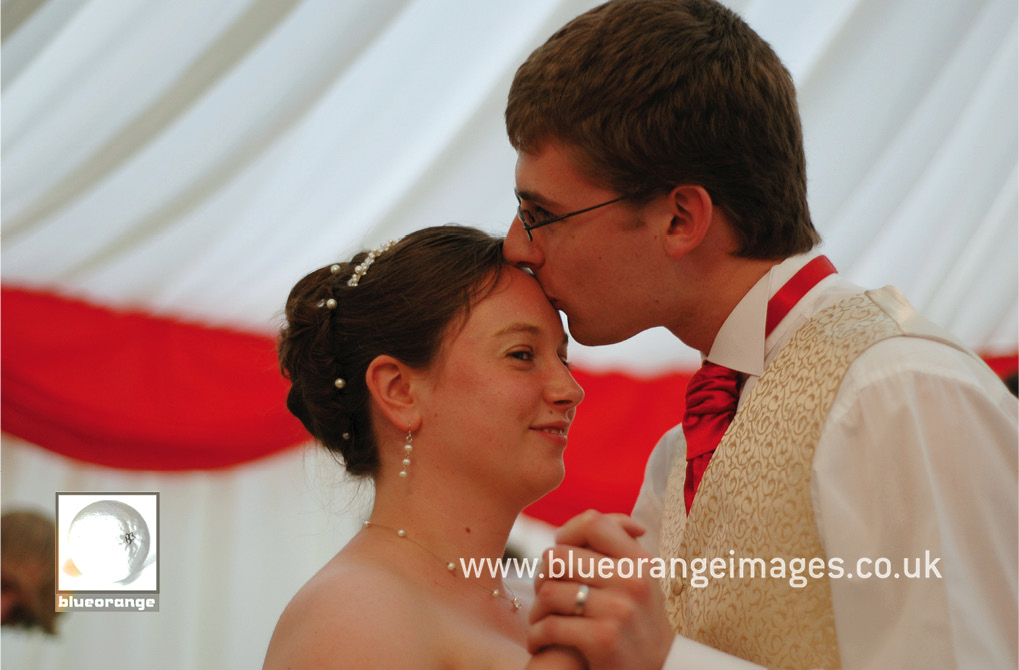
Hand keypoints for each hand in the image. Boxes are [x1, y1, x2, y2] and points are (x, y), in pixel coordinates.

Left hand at [527, 511, 673, 669]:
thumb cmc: (638, 622)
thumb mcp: (640, 580)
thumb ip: (616, 547)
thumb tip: (590, 517)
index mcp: (640, 561)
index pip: (593, 523)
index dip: (566, 534)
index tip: (563, 556)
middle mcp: (632, 581)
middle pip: (558, 557)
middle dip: (543, 577)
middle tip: (545, 596)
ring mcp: (619, 609)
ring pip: (548, 592)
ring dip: (536, 611)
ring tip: (541, 621)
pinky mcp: (603, 639)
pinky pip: (549, 626)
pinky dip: (537, 636)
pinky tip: (541, 642)